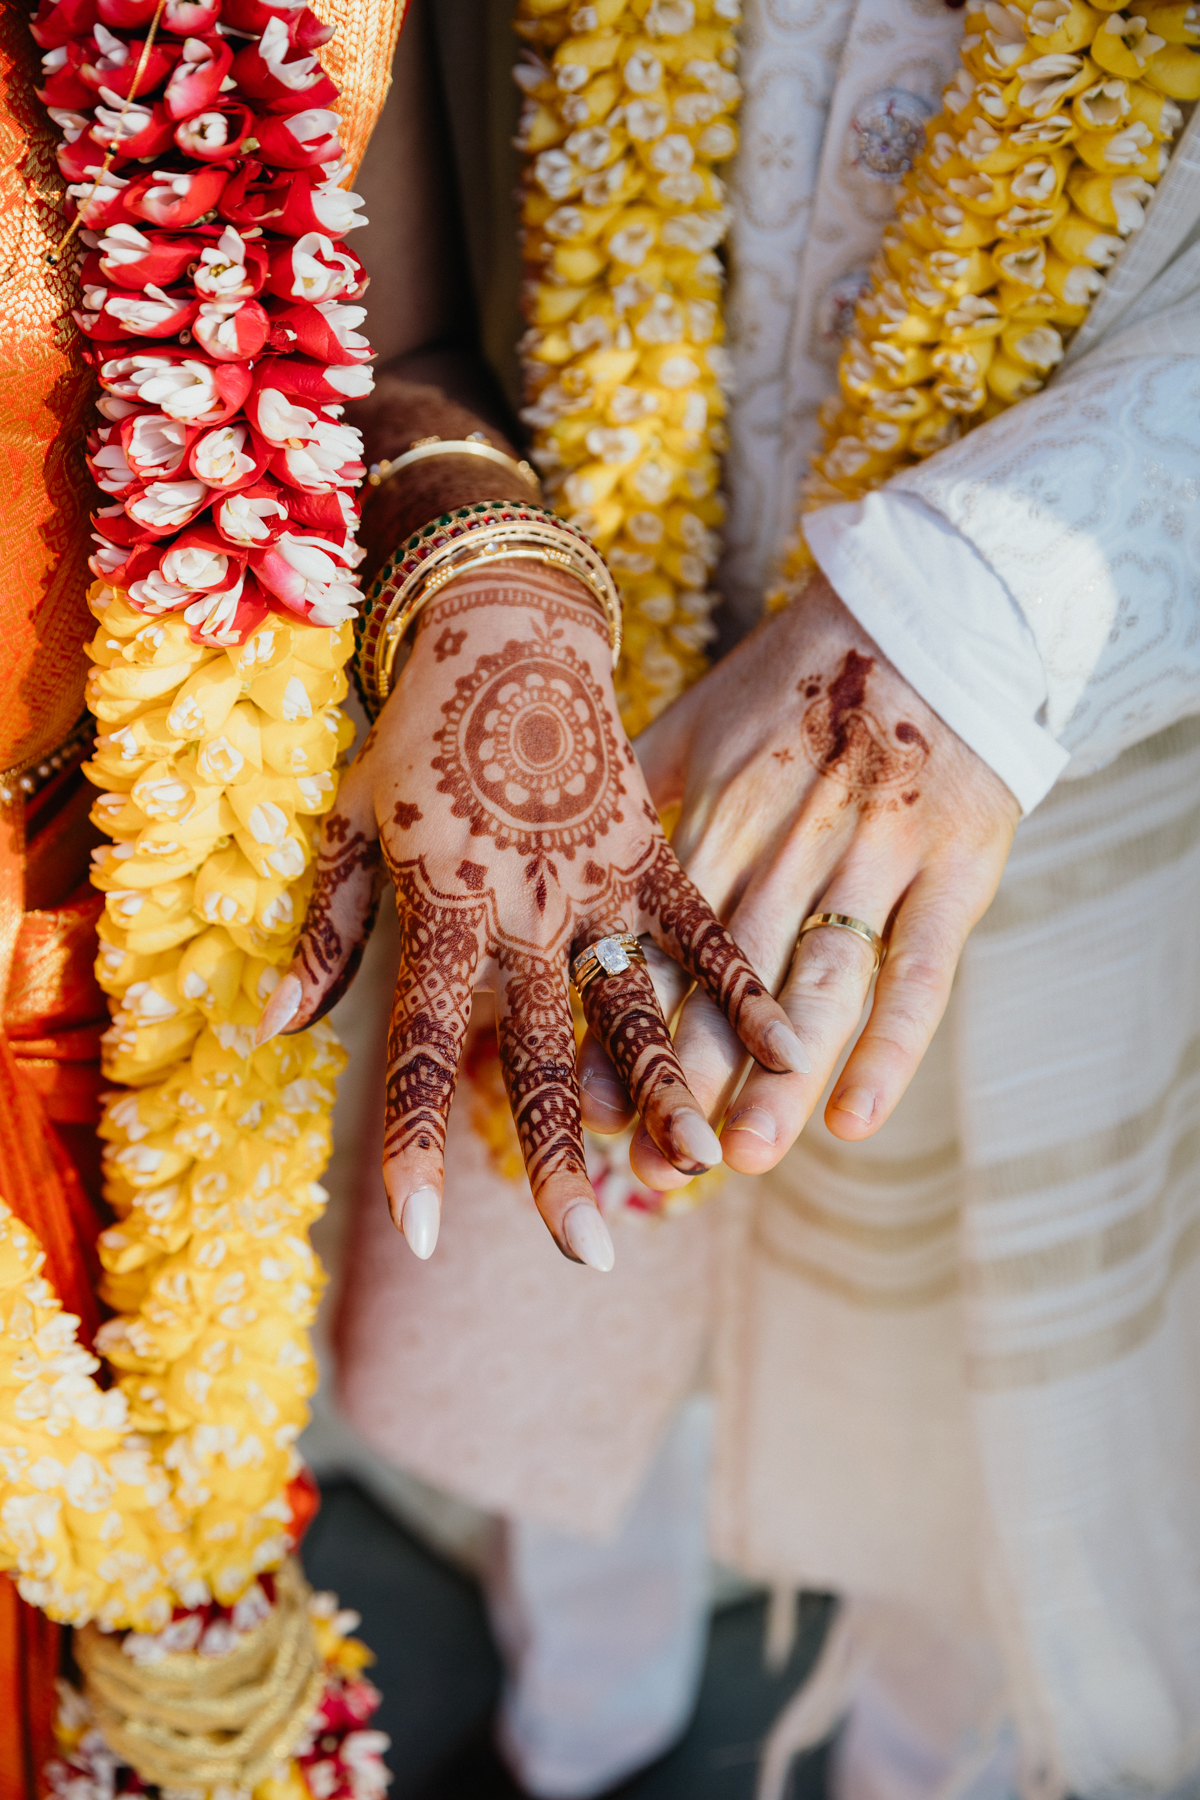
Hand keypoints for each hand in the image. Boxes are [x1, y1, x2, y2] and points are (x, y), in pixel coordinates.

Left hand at [257, 563, 806, 1263]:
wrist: (503, 622)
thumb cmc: (414, 728)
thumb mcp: (350, 821)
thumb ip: (324, 932)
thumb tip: (267, 1030)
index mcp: (445, 906)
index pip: (425, 1046)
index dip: (417, 1141)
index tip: (416, 1233)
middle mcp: (527, 909)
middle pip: (547, 1054)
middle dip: (564, 1158)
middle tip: (585, 1252)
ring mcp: (600, 881)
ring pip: (637, 1005)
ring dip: (669, 1091)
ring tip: (699, 1168)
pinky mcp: (652, 850)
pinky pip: (702, 930)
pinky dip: (743, 987)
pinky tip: (784, 1050)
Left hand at [578, 575, 1019, 1187]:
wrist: (926, 604)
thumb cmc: (794, 673)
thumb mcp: (696, 720)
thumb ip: (634, 793)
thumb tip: (558, 848)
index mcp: (718, 806)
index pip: (660, 935)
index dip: (620, 1022)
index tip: (579, 1104)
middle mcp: (789, 835)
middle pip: (728, 976)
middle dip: (688, 1073)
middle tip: (651, 1165)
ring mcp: (876, 848)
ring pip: (815, 980)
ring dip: (778, 1075)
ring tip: (742, 1160)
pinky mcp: (955, 859)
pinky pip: (921, 964)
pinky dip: (892, 1042)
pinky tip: (855, 1120)